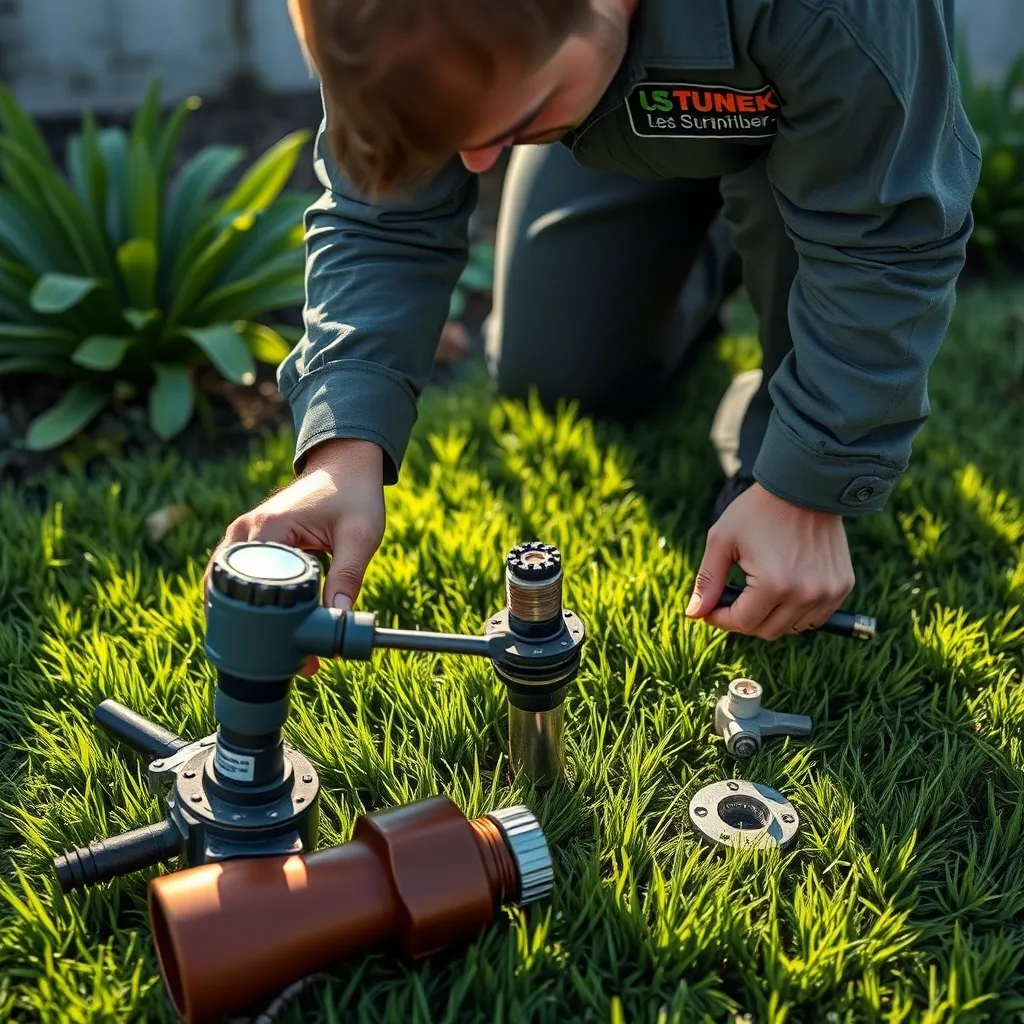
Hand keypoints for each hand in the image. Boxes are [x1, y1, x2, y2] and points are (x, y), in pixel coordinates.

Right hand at [203, 438, 386, 674]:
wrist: (345, 465)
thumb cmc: (354, 495)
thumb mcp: (360, 536)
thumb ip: (347, 576)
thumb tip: (338, 619)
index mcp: (269, 528)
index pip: (253, 587)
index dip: (272, 626)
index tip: (296, 652)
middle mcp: (245, 532)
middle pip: (228, 593)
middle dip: (253, 631)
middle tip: (286, 661)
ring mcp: (241, 537)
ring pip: (225, 590)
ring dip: (247, 622)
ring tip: (276, 653)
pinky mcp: (247, 543)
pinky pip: (236, 580)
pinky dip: (247, 606)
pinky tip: (267, 631)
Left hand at [684, 482, 854, 639]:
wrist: (806, 484)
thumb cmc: (758, 509)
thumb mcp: (722, 540)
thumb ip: (707, 580)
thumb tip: (693, 615)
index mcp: (774, 584)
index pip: (742, 623)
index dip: (720, 618)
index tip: (711, 608)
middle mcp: (805, 594)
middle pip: (766, 631)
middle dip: (744, 620)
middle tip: (733, 600)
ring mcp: (828, 592)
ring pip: (792, 628)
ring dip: (771, 617)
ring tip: (758, 592)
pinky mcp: (842, 586)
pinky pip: (816, 617)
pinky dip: (797, 612)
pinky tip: (783, 590)